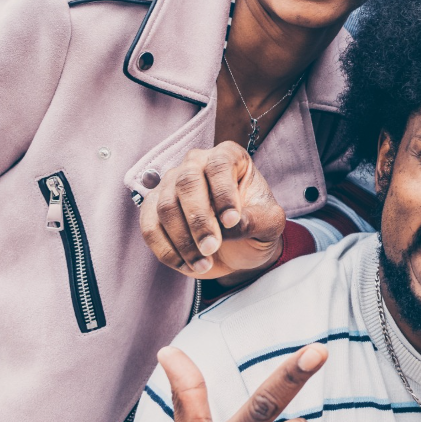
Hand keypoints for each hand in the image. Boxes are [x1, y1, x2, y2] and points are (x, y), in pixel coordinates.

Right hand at [140, 142, 285, 281]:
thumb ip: (259, 219)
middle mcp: (196, 164)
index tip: (232, 221)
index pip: (219, 165)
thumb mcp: (270, 223)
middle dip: (198, 219)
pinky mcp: (153, 209)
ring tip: (204, 262)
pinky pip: (150, 228)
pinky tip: (188, 264)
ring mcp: (170, 184)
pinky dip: (166, 250)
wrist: (240, 246)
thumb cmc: (255, 225)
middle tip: (211, 247)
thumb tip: (232, 224)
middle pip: (187, 182)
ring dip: (183, 240)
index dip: (224, 193)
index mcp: (228, 157)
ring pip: (166, 207)